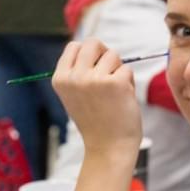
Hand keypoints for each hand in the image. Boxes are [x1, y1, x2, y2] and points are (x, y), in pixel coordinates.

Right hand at [52, 39, 141, 190]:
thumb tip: (95, 46)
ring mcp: (95, 79)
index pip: (74, 46)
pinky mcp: (116, 83)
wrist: (108, 147)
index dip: (89, 54)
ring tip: (115, 92)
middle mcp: (74, 77)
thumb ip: (79, 71)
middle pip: (93, 43)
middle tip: (109, 75)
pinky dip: (129, 82)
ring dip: (118, 70)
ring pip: (113, 55)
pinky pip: (127, 70)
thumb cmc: (95, 120)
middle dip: (105, 55)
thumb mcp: (75, 94)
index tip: (95, 69)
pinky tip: (123, 99)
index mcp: (60, 78)